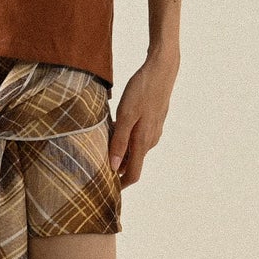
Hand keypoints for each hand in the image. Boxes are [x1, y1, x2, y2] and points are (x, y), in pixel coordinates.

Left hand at [108, 51, 178, 187]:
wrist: (162, 70)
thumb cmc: (142, 90)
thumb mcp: (125, 114)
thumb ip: (119, 141)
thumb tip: (114, 167)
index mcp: (143, 141)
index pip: (133, 174)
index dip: (121, 184)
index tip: (107, 189)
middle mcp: (151, 140)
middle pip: (133, 163)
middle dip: (117, 168)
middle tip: (96, 165)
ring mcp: (154, 131)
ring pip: (135, 149)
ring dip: (121, 152)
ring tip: (101, 146)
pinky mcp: (154, 122)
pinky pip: (138, 138)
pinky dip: (126, 140)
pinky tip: (115, 129)